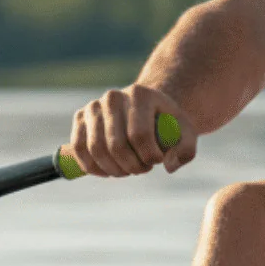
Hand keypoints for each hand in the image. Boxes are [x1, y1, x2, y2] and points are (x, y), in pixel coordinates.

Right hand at [65, 83, 196, 176]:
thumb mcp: (185, 133)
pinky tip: (109, 171)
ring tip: (128, 170)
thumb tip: (168, 166)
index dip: (148, 157)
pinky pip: (79, 149)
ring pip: (96, 149)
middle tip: (143, 169)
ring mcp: (94, 106)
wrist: (146, 110)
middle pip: (116, 145)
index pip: (139, 134)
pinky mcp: (80, 118)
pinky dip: (93, 167)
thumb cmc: (166, 124)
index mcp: (140, 94)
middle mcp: (113, 97)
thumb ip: (185, 150)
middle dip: (131, 166)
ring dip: (113, 169)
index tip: (157, 161)